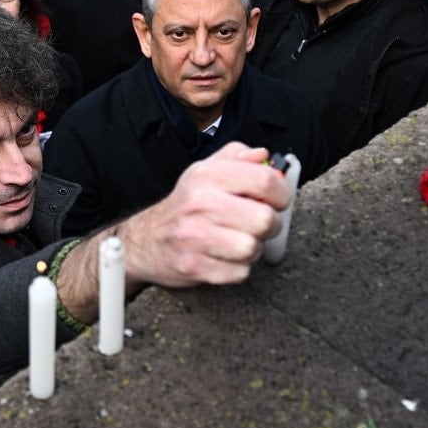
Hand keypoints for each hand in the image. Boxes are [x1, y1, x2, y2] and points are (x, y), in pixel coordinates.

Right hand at [119, 142, 291, 287]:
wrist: (145, 240)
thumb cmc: (184, 206)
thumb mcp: (205, 171)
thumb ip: (236, 157)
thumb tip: (263, 155)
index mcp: (207, 175)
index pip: (265, 180)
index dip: (281, 193)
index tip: (278, 199)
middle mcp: (200, 203)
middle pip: (264, 219)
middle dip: (270, 224)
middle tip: (258, 223)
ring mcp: (195, 236)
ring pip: (253, 248)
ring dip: (253, 248)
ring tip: (239, 240)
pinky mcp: (194, 265)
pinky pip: (239, 272)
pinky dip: (238, 268)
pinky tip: (225, 256)